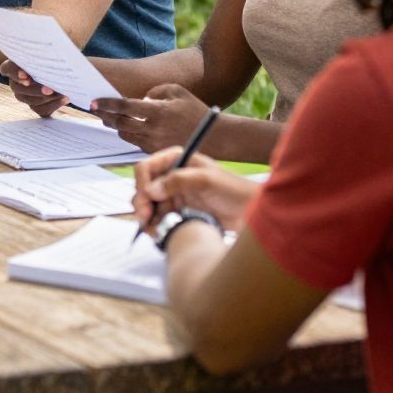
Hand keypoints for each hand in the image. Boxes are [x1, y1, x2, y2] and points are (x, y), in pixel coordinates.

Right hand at [2, 59, 66, 118]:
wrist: (62, 71)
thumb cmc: (51, 57)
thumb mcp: (47, 54)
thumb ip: (44, 57)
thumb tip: (49, 60)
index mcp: (14, 67)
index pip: (6, 69)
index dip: (14, 73)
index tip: (25, 75)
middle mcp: (16, 84)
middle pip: (19, 89)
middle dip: (35, 90)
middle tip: (49, 89)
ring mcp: (25, 97)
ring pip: (30, 101)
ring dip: (46, 98)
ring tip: (62, 93)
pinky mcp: (36, 106)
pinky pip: (41, 110)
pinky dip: (54, 104)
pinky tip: (65, 98)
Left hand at [94, 83, 209, 151]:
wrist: (214, 137)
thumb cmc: (196, 111)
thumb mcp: (177, 91)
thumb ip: (155, 91)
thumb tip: (140, 98)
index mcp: (158, 112)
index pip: (124, 107)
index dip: (107, 104)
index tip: (95, 102)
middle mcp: (153, 129)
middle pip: (120, 124)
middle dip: (105, 116)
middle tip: (96, 109)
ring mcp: (154, 143)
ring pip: (125, 136)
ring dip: (116, 127)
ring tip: (109, 118)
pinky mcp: (156, 152)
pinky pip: (136, 143)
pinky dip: (129, 135)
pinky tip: (126, 128)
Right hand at [133, 150, 260, 232]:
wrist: (251, 212)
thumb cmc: (233, 190)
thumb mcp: (207, 180)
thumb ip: (178, 180)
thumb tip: (150, 190)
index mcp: (176, 160)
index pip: (147, 167)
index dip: (142, 183)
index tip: (146, 200)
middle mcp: (171, 176)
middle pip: (144, 188)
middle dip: (141, 203)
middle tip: (145, 219)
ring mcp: (174, 196)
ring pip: (149, 206)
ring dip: (146, 217)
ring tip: (152, 229)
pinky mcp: (178, 213)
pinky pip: (158, 219)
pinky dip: (155, 226)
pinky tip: (158, 232)